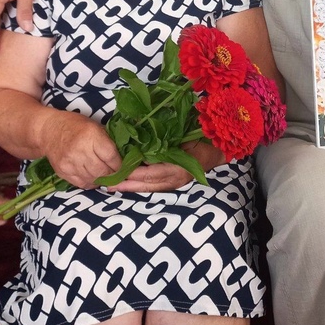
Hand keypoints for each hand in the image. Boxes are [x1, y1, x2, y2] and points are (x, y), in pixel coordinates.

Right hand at [41, 112, 121, 188]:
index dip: (120, 164)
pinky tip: (93, 177)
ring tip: (105, 173)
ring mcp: (70, 163)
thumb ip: (107, 141)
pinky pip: (82, 184)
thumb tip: (123, 157)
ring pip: (94, 179)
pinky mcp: (63, 172)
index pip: (111, 157)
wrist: (48, 130)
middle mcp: (80, 150)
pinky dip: (91, 182)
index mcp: (91, 136)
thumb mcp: (94, 126)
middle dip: (113, 174)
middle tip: (115, 172)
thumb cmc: (75, 125)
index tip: (124, 166)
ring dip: (102, 179)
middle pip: (103, 171)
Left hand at [110, 142, 225, 192]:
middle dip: (126, 185)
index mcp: (178, 167)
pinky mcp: (174, 183)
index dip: (133, 174)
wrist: (217, 150)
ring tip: (113, 186)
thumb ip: (166, 141)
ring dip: (131, 188)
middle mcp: (175, 178)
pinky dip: (140, 186)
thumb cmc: (201, 140)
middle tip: (108, 183)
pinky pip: (154, 186)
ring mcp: (175, 183)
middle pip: (146, 184)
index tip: (116, 172)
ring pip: (149, 188)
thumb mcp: (185, 136)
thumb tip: (143, 137)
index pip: (150, 173)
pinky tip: (128, 185)